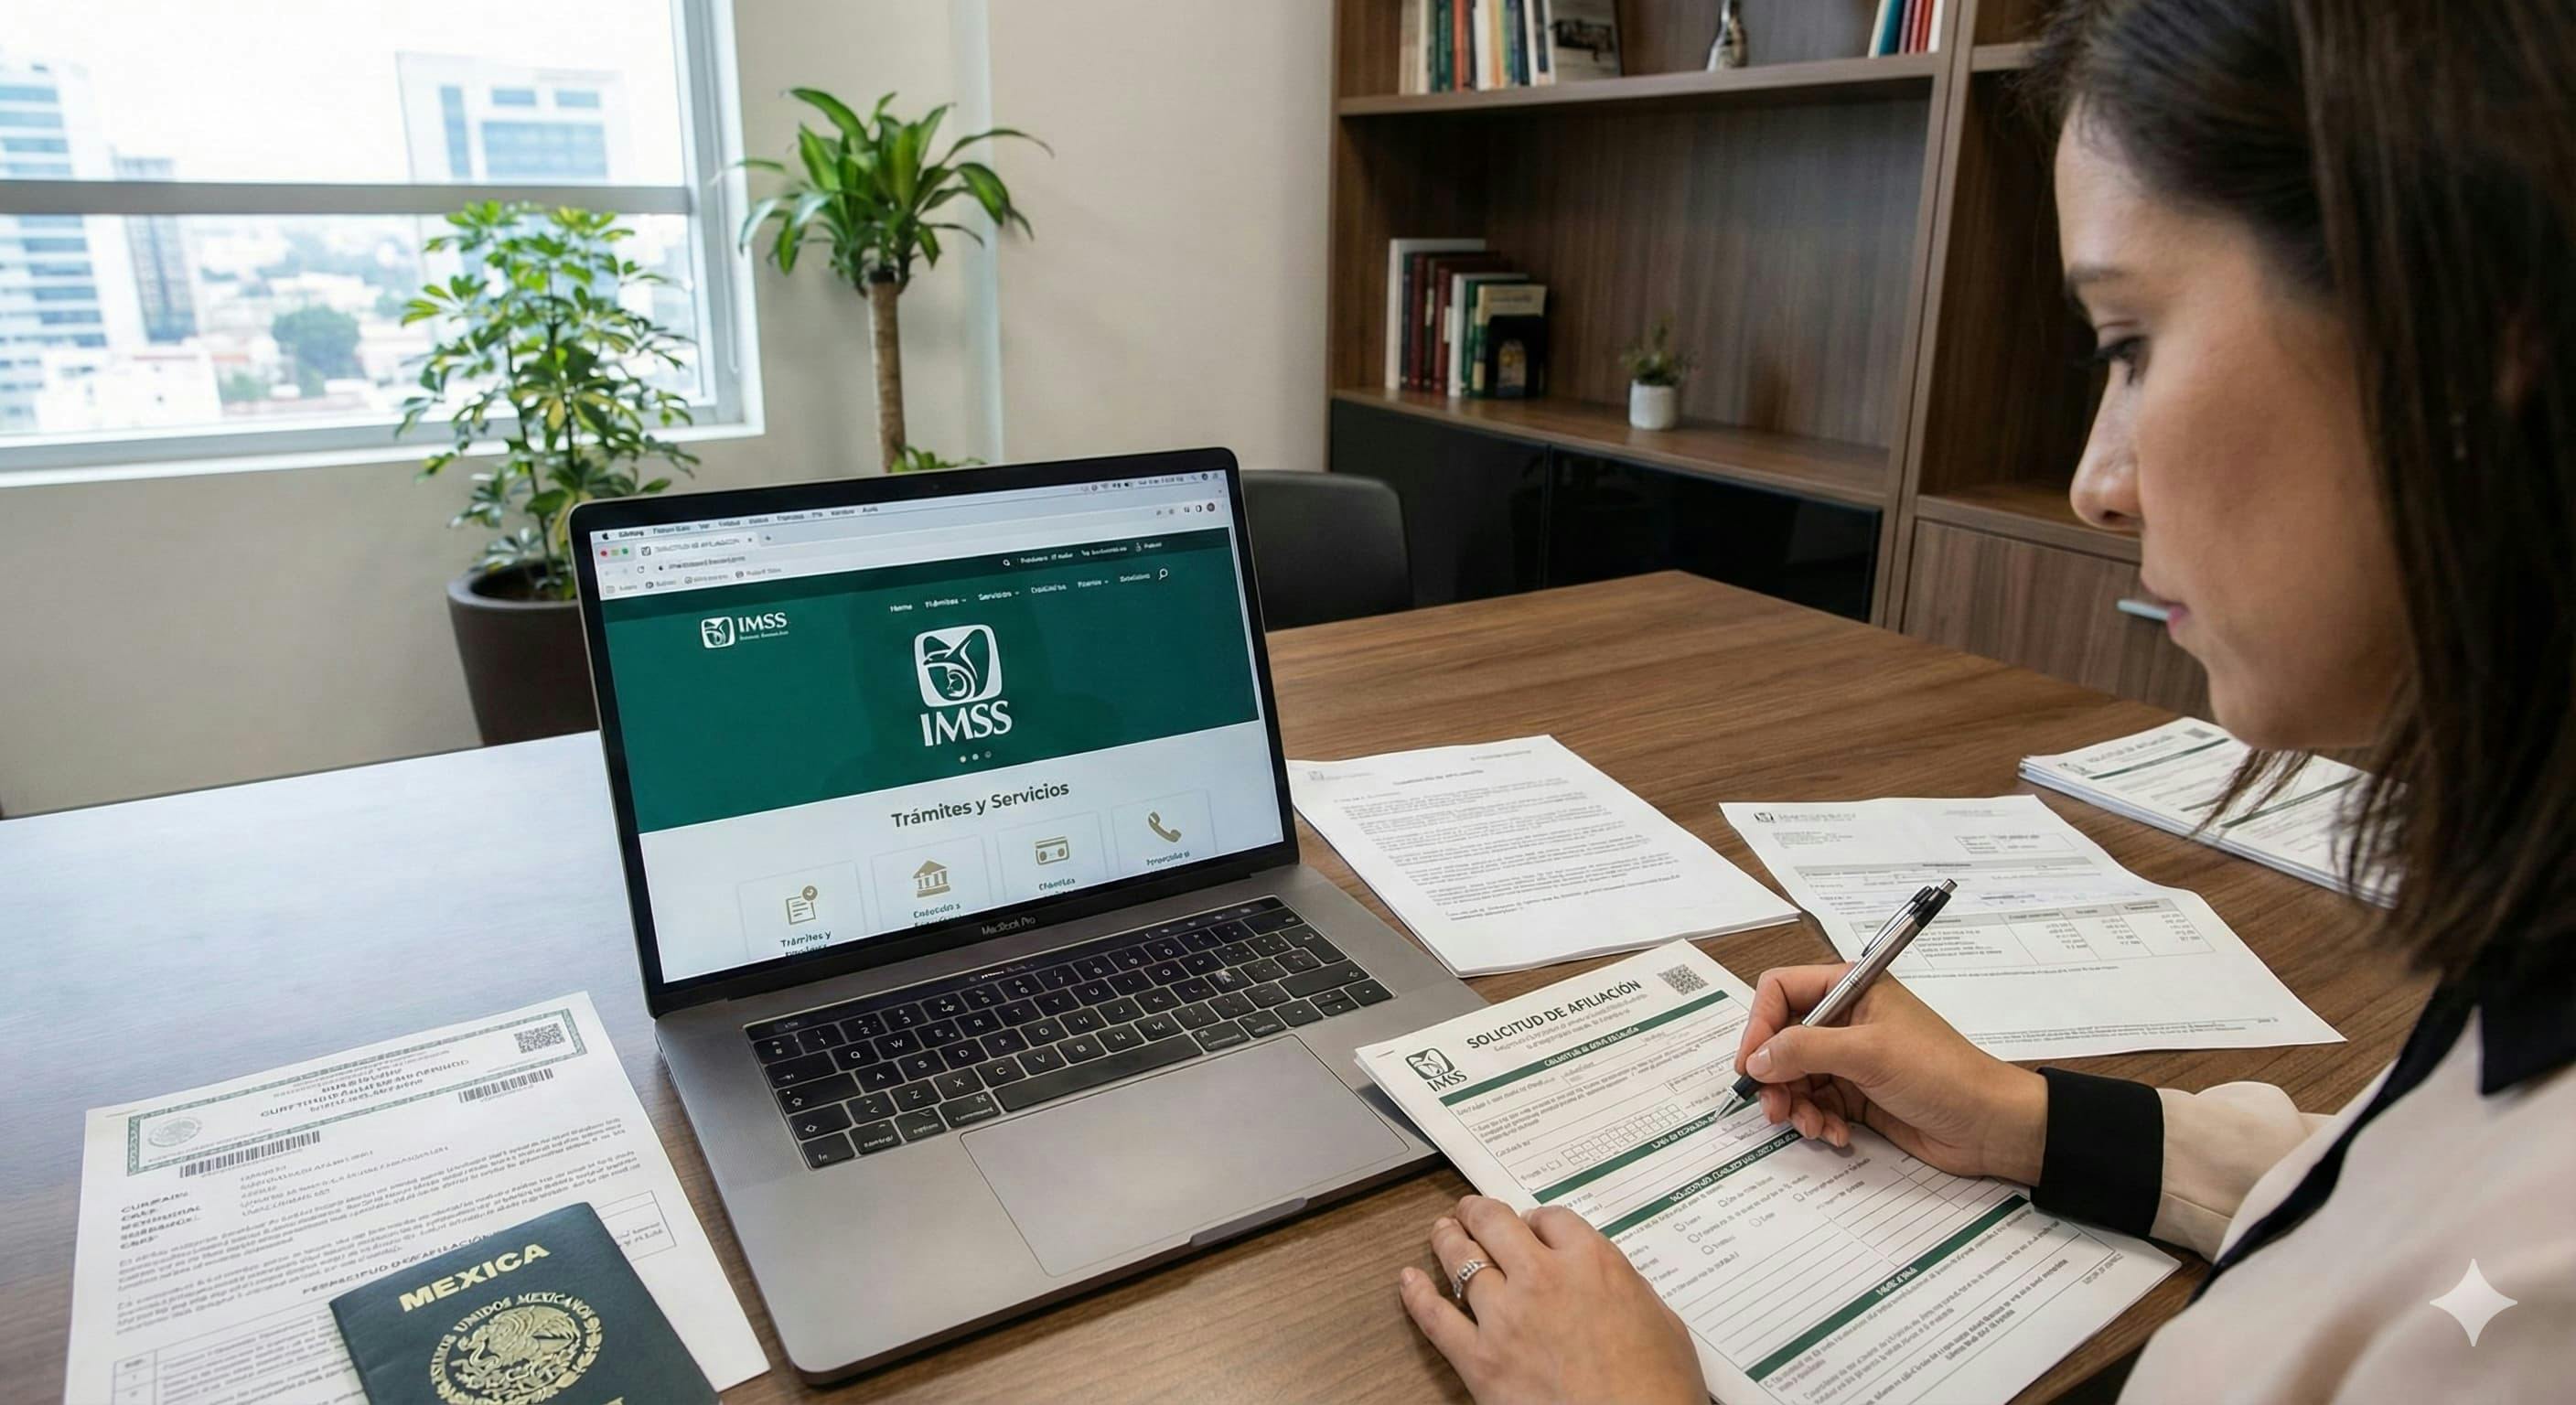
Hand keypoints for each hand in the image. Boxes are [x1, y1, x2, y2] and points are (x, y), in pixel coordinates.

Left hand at [1398, 1195, 1703, 1404]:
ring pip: (1461, 1260)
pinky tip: (1409, 1280)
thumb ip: (1629, 1290)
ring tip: (1442, 1230)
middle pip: (1496, 1225)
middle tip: (1472, 1210)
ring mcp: (1505, 1317)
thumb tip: (1611, 1285)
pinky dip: (1417, 1295)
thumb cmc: (1659, 1390)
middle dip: (1480, 1212)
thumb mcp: (1663, 1323)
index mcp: (1591, 1263)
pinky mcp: (1480, 1359)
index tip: (1533, 1225)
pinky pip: (1436, 1318)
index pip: (1552, 1219)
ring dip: (1448, 1239)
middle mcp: (1542, 1278)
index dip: (1538, 1219)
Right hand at [1735, 963, 2046, 1182]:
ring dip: (1796, 1105)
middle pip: (1781, 1039)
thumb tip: (1756, 1060)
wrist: (1989, 1125)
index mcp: (1850, 988)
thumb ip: (1805, 1050)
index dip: (1759, 1024)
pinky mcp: (1858, 1095)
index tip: (1751, 1064)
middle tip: (1775, 1108)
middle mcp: (1845, 1019)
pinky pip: (1817, 1104)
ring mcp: (1851, 1059)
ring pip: (1795, 1077)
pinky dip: (1818, 1122)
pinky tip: (1837, 1136)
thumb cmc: (1938, 1073)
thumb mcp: (1869, 1053)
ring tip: (1813, 1128)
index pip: (1781, 990)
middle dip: (1775, 1076)